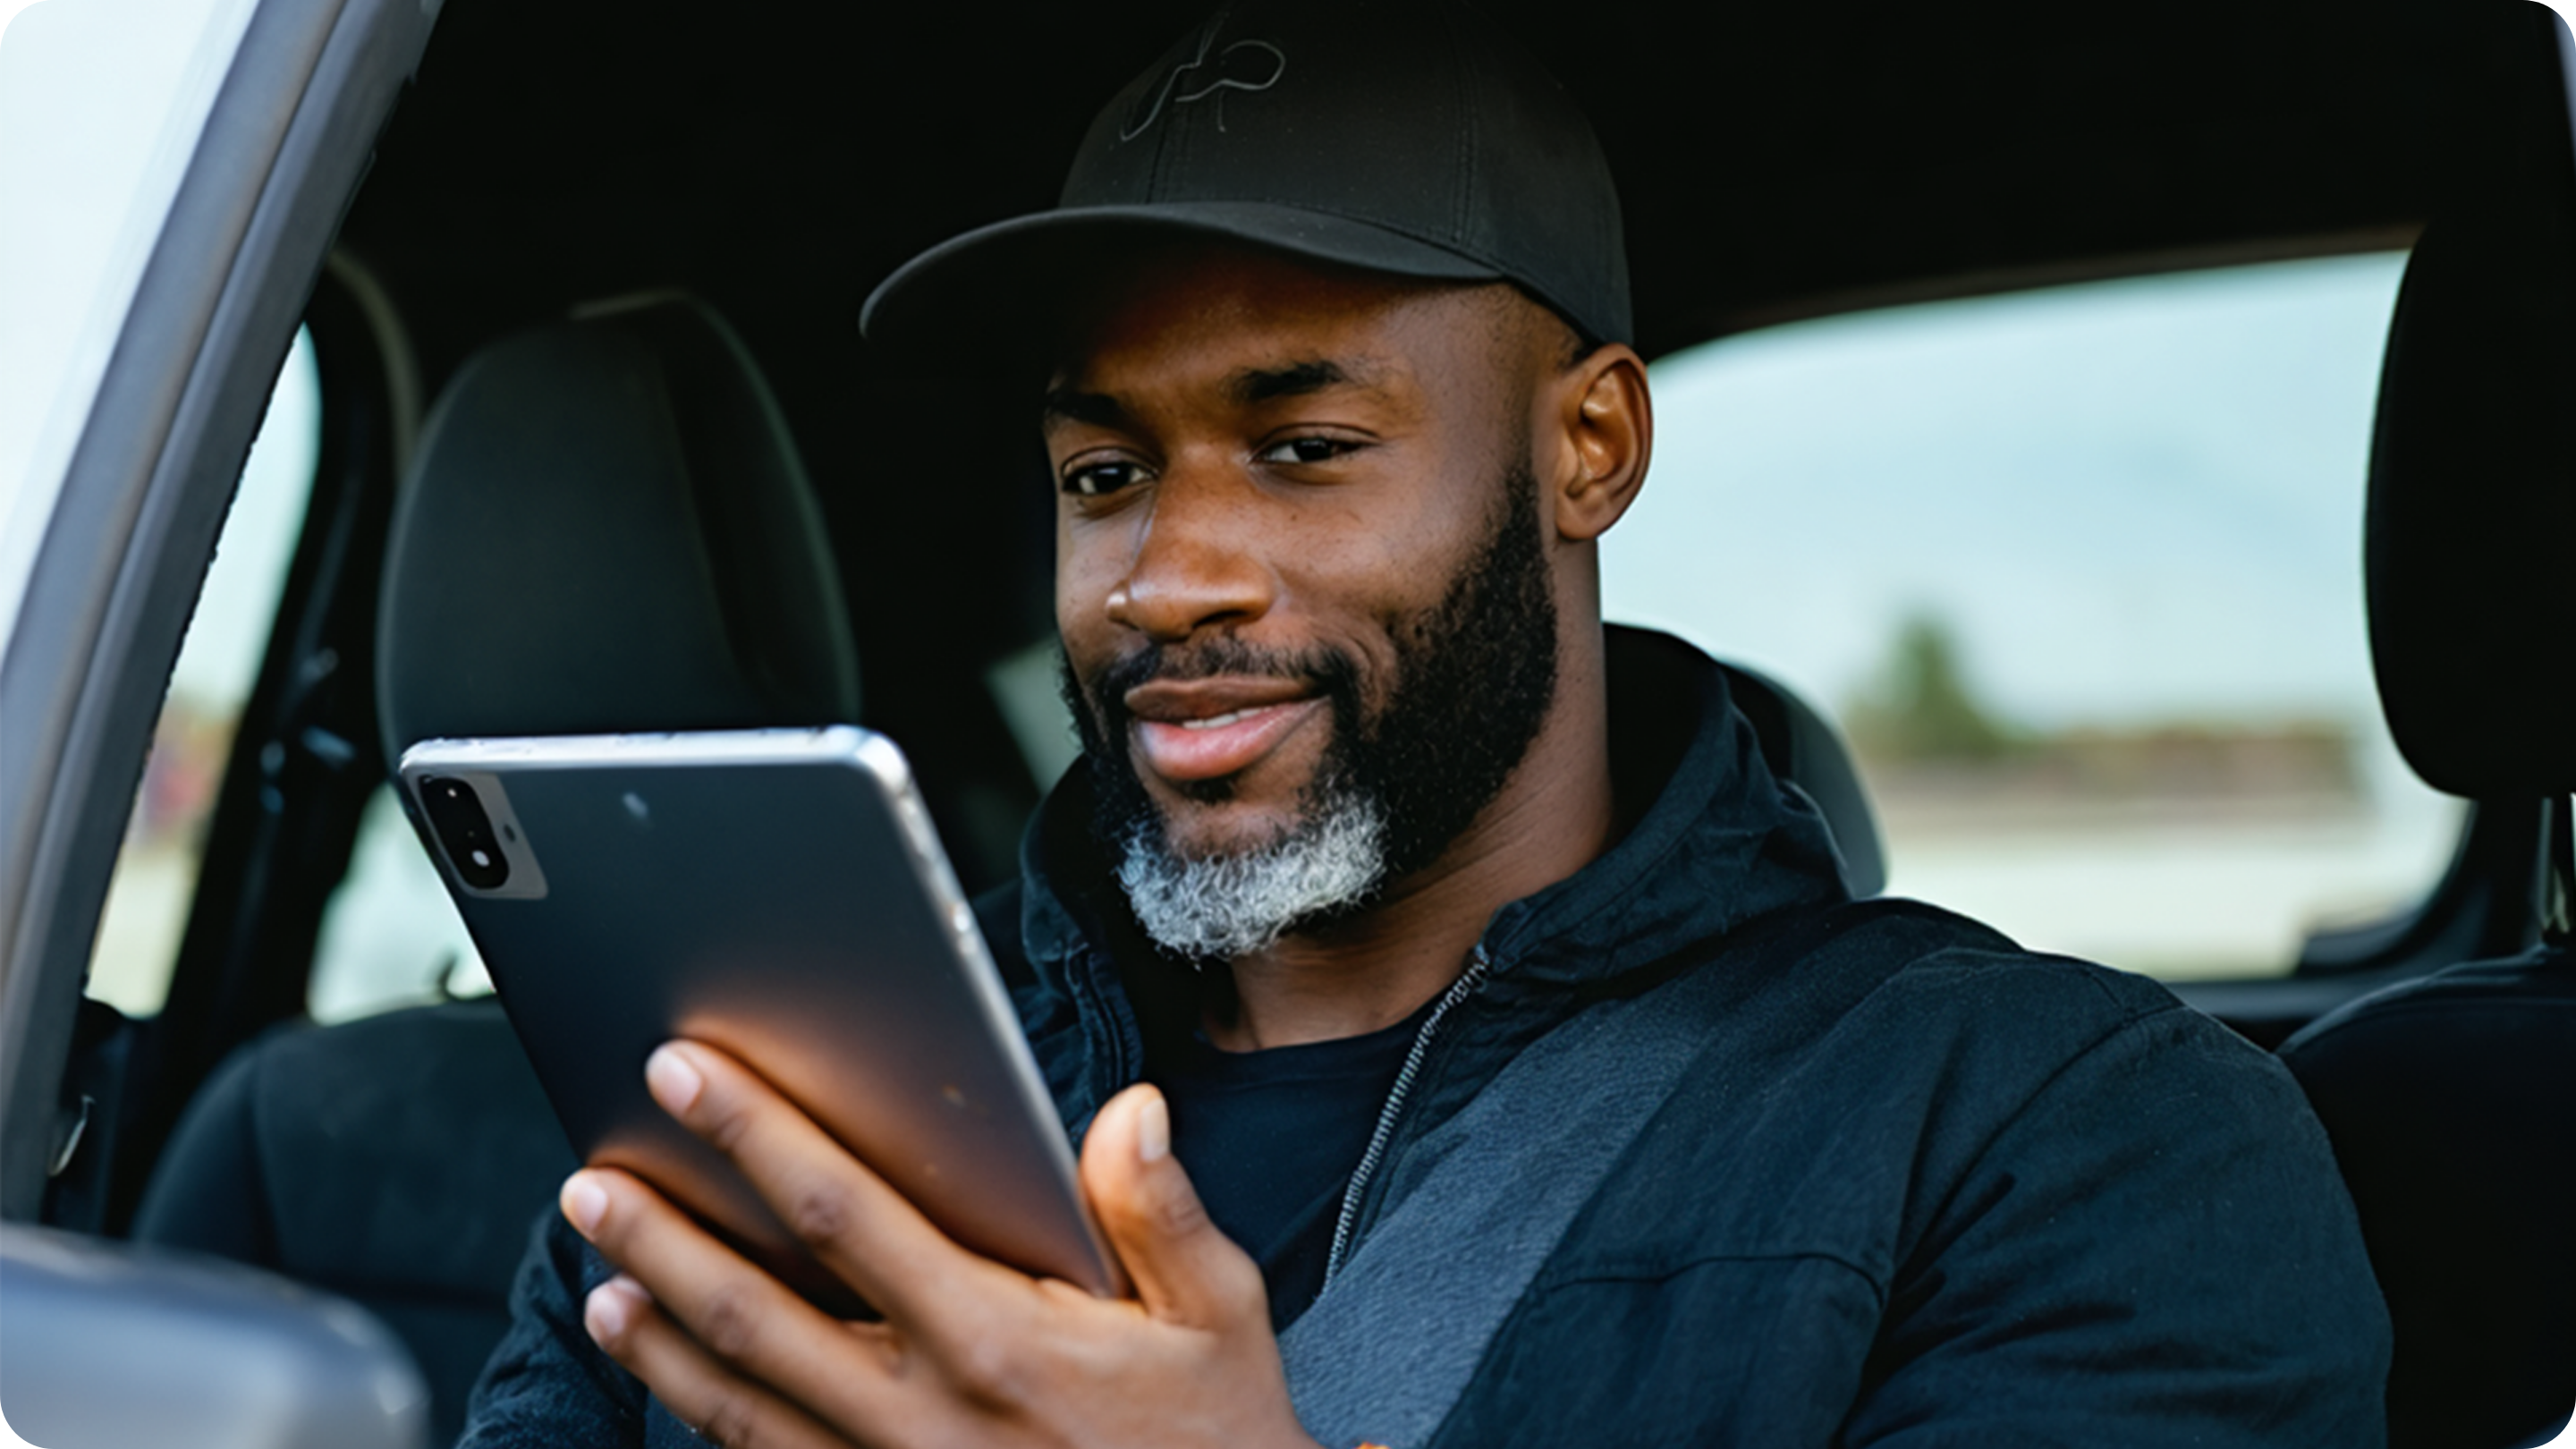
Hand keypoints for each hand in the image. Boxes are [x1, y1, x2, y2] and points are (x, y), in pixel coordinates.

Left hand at [558, 1040, 1323, 1448]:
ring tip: (600, 1279)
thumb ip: (1161, 1212)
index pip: (847, 1218)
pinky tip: (673, 1383)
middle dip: (667, 1238)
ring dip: (664, 1339)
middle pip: (759, 1315)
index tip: (686, 1075)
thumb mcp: (1219, 1318)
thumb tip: (1124, 1112)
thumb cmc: (1213, 1434)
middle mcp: (924, 1416)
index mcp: (998, 1342)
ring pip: (744, 1406)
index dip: (757, 1139)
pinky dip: (710, 1423)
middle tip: (591, 1181)